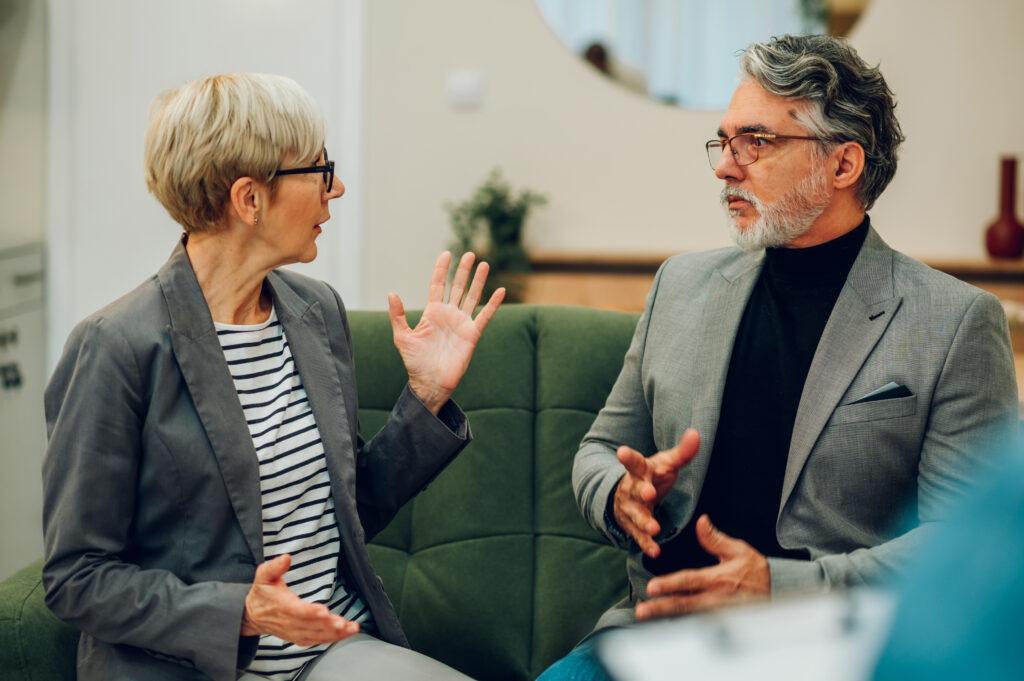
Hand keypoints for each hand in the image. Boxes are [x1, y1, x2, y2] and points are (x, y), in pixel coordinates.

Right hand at [241, 555, 358, 645]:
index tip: (324, 611)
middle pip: (311, 625)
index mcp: (282, 606)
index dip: (310, 612)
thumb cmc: (262, 593)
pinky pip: (317, 640)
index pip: (297, 611)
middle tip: (343, 623)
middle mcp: (289, 622)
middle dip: (328, 625)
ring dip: (335, 633)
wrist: (252, 615)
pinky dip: (332, 639)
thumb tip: (286, 557)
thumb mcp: (264, 576)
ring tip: (351, 628)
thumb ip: (275, 567)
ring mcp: (295, 632)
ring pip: (316, 635)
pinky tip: (345, 634)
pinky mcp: (300, 637)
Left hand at [388, 251, 503, 413]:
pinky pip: (485, 316)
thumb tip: (391, 293)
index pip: (438, 285)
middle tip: (469, 254)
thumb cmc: (415, 362)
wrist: (430, 383)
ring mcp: (462, 323)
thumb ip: (398, 315)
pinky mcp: (472, 334)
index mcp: (432, 313)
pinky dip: (493, 303)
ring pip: (472, 297)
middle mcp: (448, 315)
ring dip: (478, 281)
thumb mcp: (402, 337)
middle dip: (463, 270)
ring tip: (484, 264)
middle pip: (458, 287)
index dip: (442, 270)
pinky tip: (500, 290)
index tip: (446, 254)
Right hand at [613, 429, 699, 557]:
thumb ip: (682, 452)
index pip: (634, 462)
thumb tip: (696, 433)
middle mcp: (632, 489)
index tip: (621, 452)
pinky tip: (655, 551)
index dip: (628, 457)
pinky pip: (639, 537)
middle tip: (648, 493)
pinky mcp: (632, 527)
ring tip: (654, 528)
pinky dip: (646, 544)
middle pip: (635, 489)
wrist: (625, 497)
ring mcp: (630, 509)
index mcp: (640, 471)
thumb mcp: (665, 463)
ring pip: (636, 515)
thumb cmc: (651, 476)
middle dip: (641, 491)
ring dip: (644, 521)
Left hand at [636, 514, 769, 620]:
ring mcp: (715, 614)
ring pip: (687, 617)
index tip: (652, 587)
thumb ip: (716, 539)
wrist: (778, 597)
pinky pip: (695, 625)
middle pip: (683, 604)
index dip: (670, 584)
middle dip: (660, 608)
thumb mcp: (740, 551)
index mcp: (718, 580)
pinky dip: (680, 627)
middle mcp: (715, 600)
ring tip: (647, 620)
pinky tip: (664, 626)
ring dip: (666, 619)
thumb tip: (701, 522)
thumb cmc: (756, 574)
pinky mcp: (717, 623)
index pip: (689, 581)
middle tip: (641, 612)